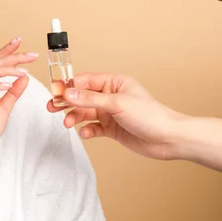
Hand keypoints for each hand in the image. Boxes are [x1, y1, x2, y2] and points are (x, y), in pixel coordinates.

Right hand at [47, 72, 184, 159]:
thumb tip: (68, 93)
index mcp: (114, 83)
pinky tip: (85, 133)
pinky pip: (92, 127)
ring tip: (68, 123)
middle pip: (82, 97)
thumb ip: (90, 99)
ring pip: (85, 112)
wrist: (169, 139)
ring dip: (75, 117)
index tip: (55, 92)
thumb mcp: (117, 104)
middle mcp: (111, 96)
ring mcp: (110, 113)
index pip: (85, 81)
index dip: (69, 86)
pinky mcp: (111, 128)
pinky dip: (86, 130)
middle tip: (53, 107)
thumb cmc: (151, 115)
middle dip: (67, 102)